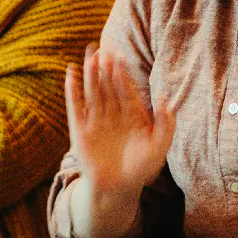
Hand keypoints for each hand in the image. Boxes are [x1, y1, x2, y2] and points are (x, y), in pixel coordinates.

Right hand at [67, 44, 174, 196]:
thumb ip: (166, 124)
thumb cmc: (140, 169)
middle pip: (108, 86)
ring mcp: (96, 121)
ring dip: (90, 74)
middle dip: (105, 68)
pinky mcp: (80, 130)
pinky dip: (72, 90)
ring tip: (89, 55)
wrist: (117, 188)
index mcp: (131, 116)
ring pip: (92, 92)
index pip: (125, 90)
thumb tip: (166, 99)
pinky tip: (71, 73)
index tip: (119, 58)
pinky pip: (75, 106)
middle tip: (103, 48)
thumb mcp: (158, 147)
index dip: (122, 75)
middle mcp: (113, 114)